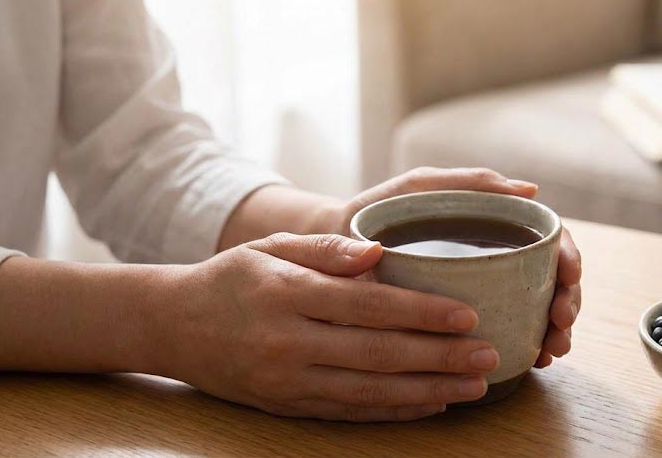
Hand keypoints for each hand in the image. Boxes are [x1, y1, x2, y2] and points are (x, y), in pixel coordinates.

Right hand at [162, 233, 500, 420]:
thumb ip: (326, 248)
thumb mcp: (270, 248)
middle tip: (489, 355)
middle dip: (439, 357)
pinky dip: (394, 411)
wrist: (172, 326)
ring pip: (370, 391)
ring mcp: (288, 382)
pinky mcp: (287, 406)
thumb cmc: (231, 277)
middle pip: (378, 354)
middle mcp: (289, 344)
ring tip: (474, 386)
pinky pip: (350, 412)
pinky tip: (431, 404)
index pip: (367, 306)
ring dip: (428, 390)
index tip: (467, 315)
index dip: (421, 313)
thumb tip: (378, 251)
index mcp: (288, 296)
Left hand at [342, 167, 582, 367]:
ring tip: (552, 351)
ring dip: (556, 331)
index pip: (549, 240)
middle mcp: (498, 257)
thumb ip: (469, 182)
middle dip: (567, 303)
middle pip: (553, 280)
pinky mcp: (468, 318)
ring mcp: (487, 289)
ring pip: (539, 310)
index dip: (568, 259)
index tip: (568, 278)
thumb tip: (531, 191)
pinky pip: (511, 334)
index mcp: (495, 224)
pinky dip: (530, 346)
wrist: (335, 251)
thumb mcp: (421, 187)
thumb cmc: (379, 210)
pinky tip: (534, 360)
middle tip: (561, 327)